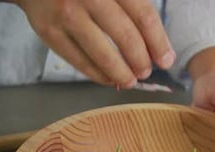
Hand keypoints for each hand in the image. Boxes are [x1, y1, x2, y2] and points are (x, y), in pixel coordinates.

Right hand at [15, 0, 175, 87]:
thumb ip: (134, 8)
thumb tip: (157, 47)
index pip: (143, 16)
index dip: (158, 42)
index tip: (166, 59)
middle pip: (126, 37)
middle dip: (141, 60)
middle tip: (146, 71)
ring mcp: (66, 15)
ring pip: (103, 55)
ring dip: (122, 74)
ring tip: (131, 80)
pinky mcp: (48, 32)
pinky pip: (80, 62)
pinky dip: (99, 75)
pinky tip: (109, 79)